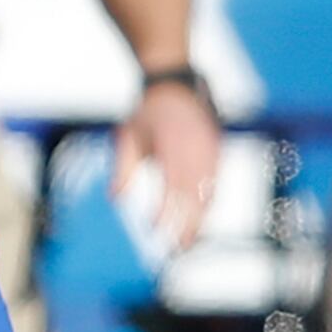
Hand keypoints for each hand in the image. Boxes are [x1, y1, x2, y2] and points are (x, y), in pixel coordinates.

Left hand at [114, 73, 223, 252]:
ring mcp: (210, 149)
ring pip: (208, 191)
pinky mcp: (217, 149)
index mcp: (171, 144)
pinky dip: (209, 202)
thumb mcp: (128, 136)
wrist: (174, 82)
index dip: (164, 209)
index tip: (153, 228)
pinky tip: (201, 219)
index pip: (170, 185)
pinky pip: (216, 181)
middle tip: (176, 248)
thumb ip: (123, 168)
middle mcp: (194, 148)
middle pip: (193, 194)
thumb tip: (115, 199)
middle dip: (186, 224)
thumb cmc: (147, 111)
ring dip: (200, 218)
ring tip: (189, 241)